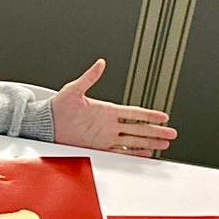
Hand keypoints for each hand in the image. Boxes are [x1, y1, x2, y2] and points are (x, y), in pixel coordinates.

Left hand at [51, 58, 177, 156]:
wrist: (47, 125)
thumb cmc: (58, 107)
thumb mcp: (74, 90)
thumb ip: (89, 77)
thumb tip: (100, 63)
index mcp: (107, 110)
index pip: (134, 113)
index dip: (150, 115)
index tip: (164, 117)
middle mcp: (109, 124)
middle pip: (139, 129)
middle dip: (156, 132)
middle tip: (172, 134)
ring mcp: (105, 136)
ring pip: (133, 141)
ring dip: (149, 143)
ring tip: (164, 146)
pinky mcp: (98, 147)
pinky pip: (119, 152)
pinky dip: (132, 154)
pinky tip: (144, 154)